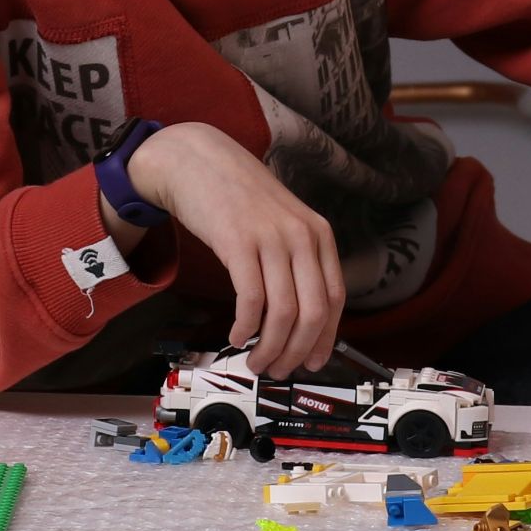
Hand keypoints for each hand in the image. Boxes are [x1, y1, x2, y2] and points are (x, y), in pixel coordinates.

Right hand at [126, 122, 345, 378]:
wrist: (196, 160)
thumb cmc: (235, 195)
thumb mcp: (281, 222)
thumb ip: (295, 259)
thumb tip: (298, 317)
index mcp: (317, 233)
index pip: (334, 299)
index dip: (325, 338)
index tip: (313, 361)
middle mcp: (301, 236)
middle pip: (312, 312)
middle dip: (297, 351)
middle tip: (280, 370)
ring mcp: (271, 238)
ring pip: (283, 313)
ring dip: (270, 347)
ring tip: (256, 361)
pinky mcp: (239, 242)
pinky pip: (251, 299)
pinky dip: (245, 327)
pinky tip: (236, 335)